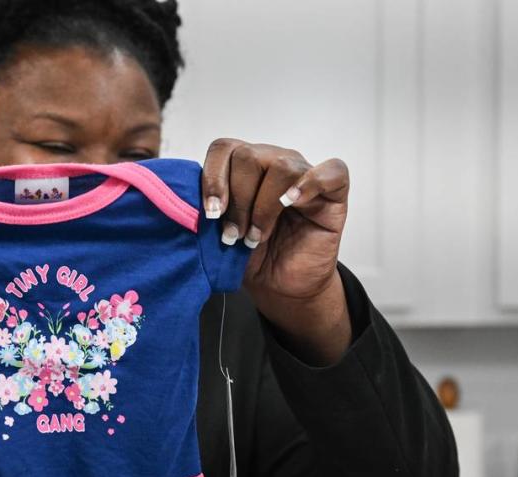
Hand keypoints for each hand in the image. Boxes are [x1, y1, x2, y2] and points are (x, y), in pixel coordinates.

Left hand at [201, 139, 351, 364]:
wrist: (280, 286)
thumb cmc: (250, 257)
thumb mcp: (219, 232)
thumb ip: (208, 209)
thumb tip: (184, 199)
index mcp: (243, 167)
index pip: (224, 148)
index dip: (213, 178)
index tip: (209, 214)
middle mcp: (273, 162)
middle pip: (249, 156)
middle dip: (237, 200)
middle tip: (234, 236)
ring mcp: (304, 175)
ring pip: (282, 166)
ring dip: (264, 206)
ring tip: (256, 236)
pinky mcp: (333, 194)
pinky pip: (331, 172)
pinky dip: (309, 184)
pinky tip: (292, 203)